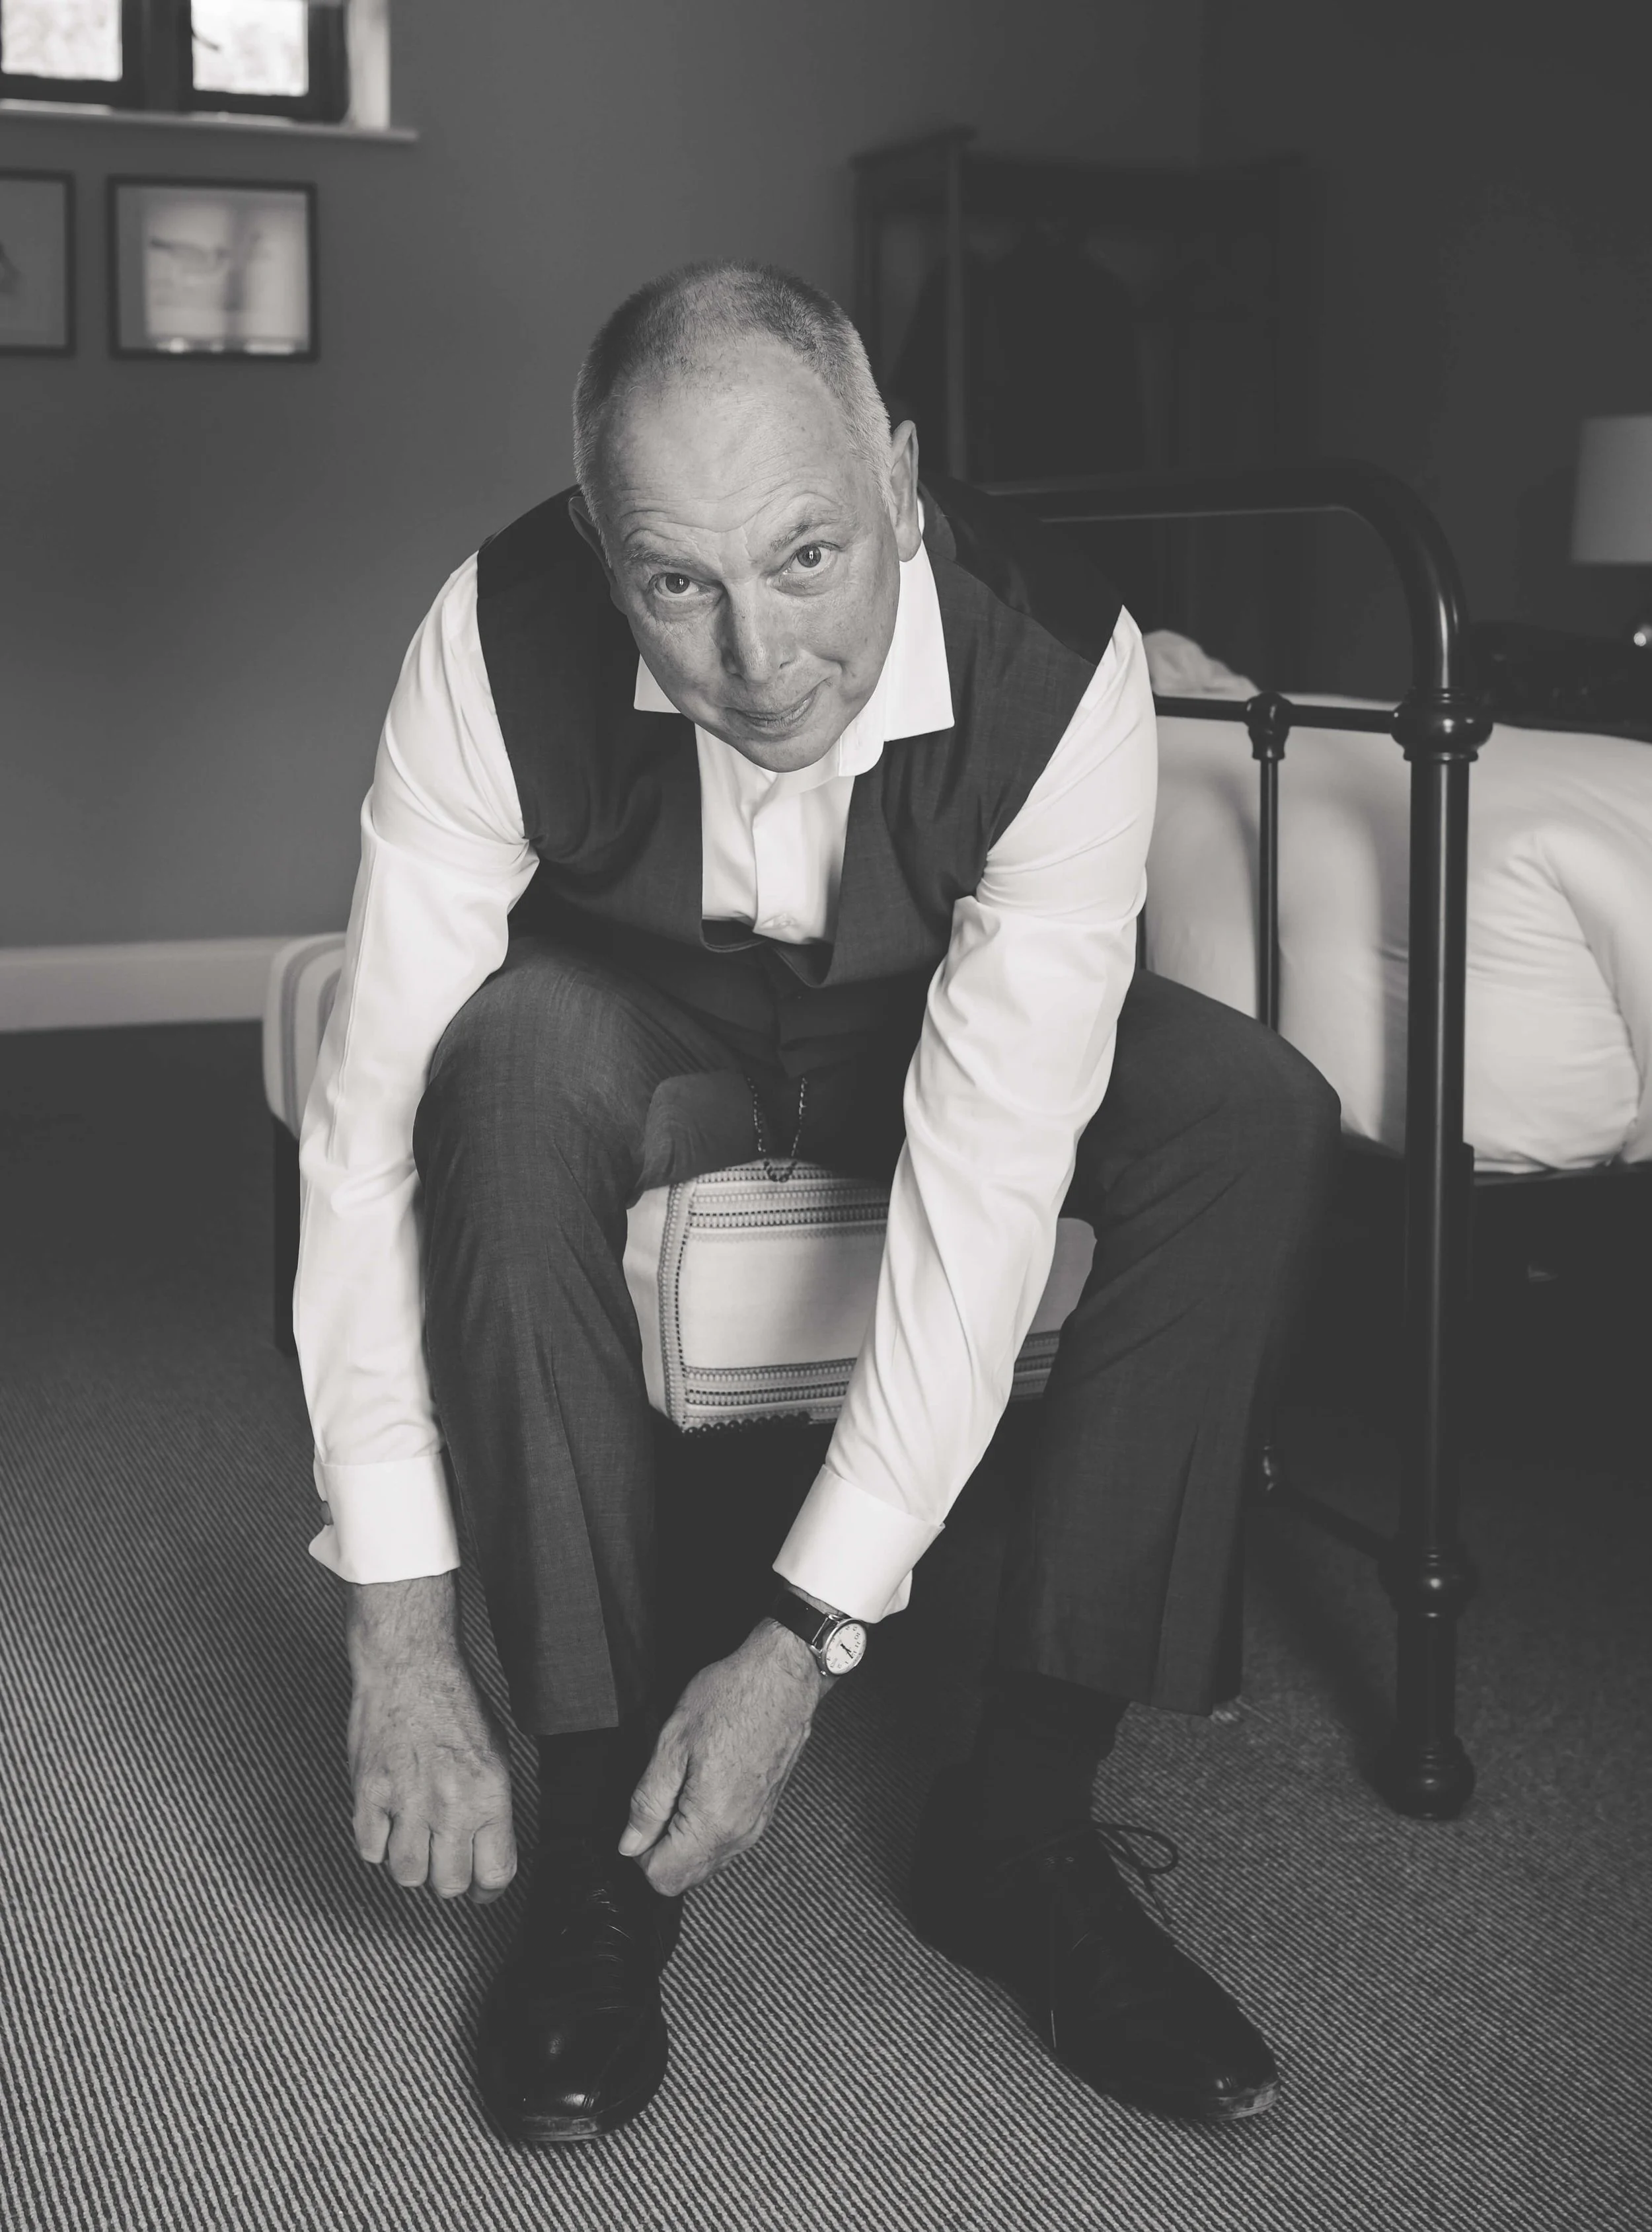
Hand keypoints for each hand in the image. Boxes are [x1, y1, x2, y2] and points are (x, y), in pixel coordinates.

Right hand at [346, 1573, 517, 1903]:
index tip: (481, 1887)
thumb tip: (487, 1847)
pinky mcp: (368, 1794)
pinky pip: (371, 1851)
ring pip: (408, 1876)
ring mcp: (407, 1802)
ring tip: (415, 1839)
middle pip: (450, 1884)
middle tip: (445, 1859)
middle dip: (449, 1878)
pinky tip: (387, 1822)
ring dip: (413, 1864)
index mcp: (489, 1793)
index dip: (489, 1889)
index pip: (495, 1873)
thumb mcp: (495, 1752)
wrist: (410, 1665)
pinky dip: (378, 1843)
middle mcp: (450, 1804)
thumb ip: (491, 1804)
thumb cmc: (454, 1702)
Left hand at [619, 1620, 824, 1896]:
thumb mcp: (672, 1743)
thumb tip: (631, 1843)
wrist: (783, 1675)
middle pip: (687, 1875)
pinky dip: (707, 1825)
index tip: (641, 1817)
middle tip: (659, 1797)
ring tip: (683, 1782)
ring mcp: (757, 1823)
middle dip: (662, 1848)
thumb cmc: (732, 1697)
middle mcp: (740, 1833)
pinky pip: (727, 1839)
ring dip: (685, 1836)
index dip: (640, 1852)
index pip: (663, 1878)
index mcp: (713, 1822)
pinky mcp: (765, 1809)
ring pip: (708, 1859)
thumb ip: (648, 1802)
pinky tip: (704, 1781)